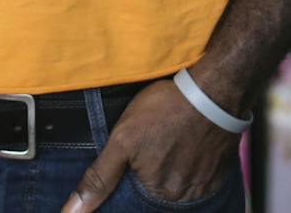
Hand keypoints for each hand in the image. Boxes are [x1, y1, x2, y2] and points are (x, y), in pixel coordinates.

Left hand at [61, 75, 237, 212]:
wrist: (215, 90)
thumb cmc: (166, 110)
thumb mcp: (123, 139)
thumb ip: (99, 177)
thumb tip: (72, 212)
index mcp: (157, 193)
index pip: (133, 201)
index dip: (129, 184)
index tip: (134, 163)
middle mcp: (181, 197)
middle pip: (157, 196)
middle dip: (150, 179)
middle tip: (153, 150)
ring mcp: (203, 186)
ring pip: (178, 188)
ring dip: (171, 174)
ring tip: (168, 147)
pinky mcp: (219, 173)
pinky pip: (199, 179)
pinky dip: (190, 168)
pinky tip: (185, 149)